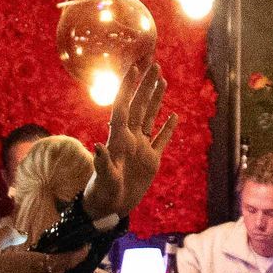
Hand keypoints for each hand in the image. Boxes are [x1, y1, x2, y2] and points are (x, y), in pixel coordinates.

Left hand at [85, 60, 177, 220]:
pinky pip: (161, 140)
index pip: (123, 106)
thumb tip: (98, 146)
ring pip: (150, 117)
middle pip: (139, 105)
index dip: (128, 87)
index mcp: (118, 138)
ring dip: (156, 99)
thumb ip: (102, 163)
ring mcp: (141, 148)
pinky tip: (174, 115)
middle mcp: (129, 138)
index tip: (134, 68)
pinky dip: (168, 128)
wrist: (110, 207)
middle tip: (153, 64)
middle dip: (145, 84)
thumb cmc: (103, 193)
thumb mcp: (103, 179)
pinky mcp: (151, 160)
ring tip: (162, 80)